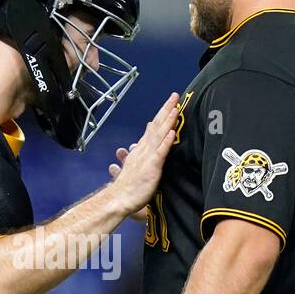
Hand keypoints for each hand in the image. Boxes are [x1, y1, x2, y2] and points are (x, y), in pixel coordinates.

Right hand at [107, 92, 178, 217]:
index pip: (153, 128)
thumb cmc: (128, 187)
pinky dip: (166, 141)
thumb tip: (138, 142)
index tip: (170, 103)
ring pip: (159, 135)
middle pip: (156, 126)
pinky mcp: (152, 167)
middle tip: (175, 95)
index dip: (161, 114)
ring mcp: (147, 157)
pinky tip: (172, 132)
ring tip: (176, 107)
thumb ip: (138, 154)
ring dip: (168, 120)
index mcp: (141, 149)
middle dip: (166, 110)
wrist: (118, 198)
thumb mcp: (133, 166)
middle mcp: (144, 149)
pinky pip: (160, 152)